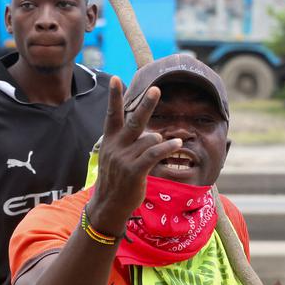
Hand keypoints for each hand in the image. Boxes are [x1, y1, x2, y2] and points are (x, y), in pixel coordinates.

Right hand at [87, 77, 183, 233]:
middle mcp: (116, 147)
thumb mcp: (114, 157)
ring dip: (161, 141)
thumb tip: (152, 132)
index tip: (115, 78)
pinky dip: (166, 147)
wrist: (108, 206)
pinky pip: (154, 154)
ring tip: (168, 144)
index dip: (114, 97)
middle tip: (156, 89)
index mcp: (110, 141)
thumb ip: (127, 142)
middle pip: (133, 120)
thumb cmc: (116, 180)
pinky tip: (175, 143)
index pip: (112, 114)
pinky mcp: (134, 171)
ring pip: (149, 139)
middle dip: (146, 104)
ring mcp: (124, 159)